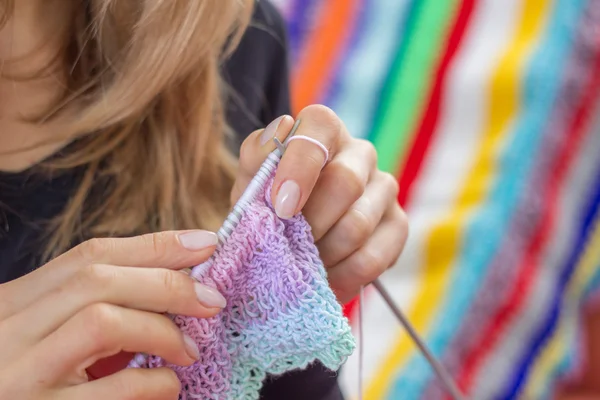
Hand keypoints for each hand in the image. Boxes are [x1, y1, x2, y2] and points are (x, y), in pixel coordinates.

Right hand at [0, 230, 225, 399]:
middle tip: (212, 301)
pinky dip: (155, 382)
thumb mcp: (46, 338)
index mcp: (14, 304)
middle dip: (167, 283)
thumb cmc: (27, 384)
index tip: (203, 244)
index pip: (89, 255)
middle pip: (98, 280)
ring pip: (103, 321)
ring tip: (189, 350)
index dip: (154, 245)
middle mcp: (11, 332)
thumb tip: (171, 287)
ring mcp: (23, 375)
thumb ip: (90, 312)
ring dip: (161, 330)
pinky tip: (169, 386)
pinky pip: (116, 387)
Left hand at [232, 105, 408, 302]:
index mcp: (323, 130)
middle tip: (287, 244)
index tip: (281, 207)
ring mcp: (384, 188)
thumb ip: (256, 160)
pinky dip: (341, 276)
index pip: (322, 126)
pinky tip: (324, 278)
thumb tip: (277, 135)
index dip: (301, 166)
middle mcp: (360, 153)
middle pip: (346, 181)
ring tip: (302, 263)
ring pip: (358, 225)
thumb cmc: (270, 205)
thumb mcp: (252, 185)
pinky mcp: (397, 225)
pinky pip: (372, 258)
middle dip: (310, 222)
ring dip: (322, 254)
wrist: (291, 241)